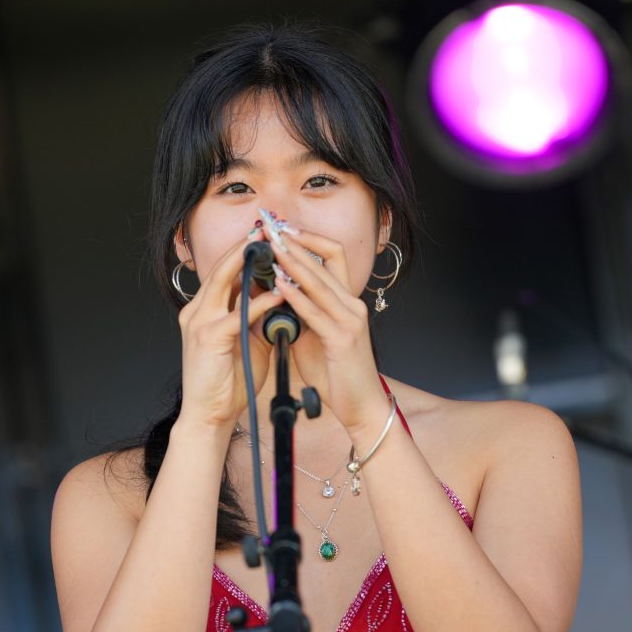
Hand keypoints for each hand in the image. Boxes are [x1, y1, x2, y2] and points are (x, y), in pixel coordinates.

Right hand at [176, 231, 286, 428]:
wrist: (210, 415)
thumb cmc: (229, 381)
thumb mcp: (246, 340)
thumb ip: (256, 316)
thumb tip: (277, 295)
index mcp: (204, 310)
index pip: (224, 272)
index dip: (244, 253)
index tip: (267, 236)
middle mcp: (197, 311)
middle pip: (221, 268)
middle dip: (245, 247)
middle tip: (269, 228)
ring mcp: (199, 322)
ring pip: (223, 282)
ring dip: (248, 263)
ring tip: (272, 246)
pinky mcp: (208, 338)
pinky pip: (236, 314)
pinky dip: (259, 302)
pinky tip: (279, 293)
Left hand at [270, 225, 387, 433]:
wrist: (361, 406)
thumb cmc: (337, 375)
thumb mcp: (314, 338)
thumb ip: (299, 315)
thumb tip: (273, 297)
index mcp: (347, 301)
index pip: (332, 255)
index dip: (308, 238)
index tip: (281, 228)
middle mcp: (353, 304)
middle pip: (327, 258)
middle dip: (295, 240)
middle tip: (270, 225)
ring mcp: (350, 320)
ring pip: (320, 280)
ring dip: (293, 261)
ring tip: (270, 246)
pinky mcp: (343, 339)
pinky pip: (316, 312)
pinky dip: (296, 297)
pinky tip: (278, 285)